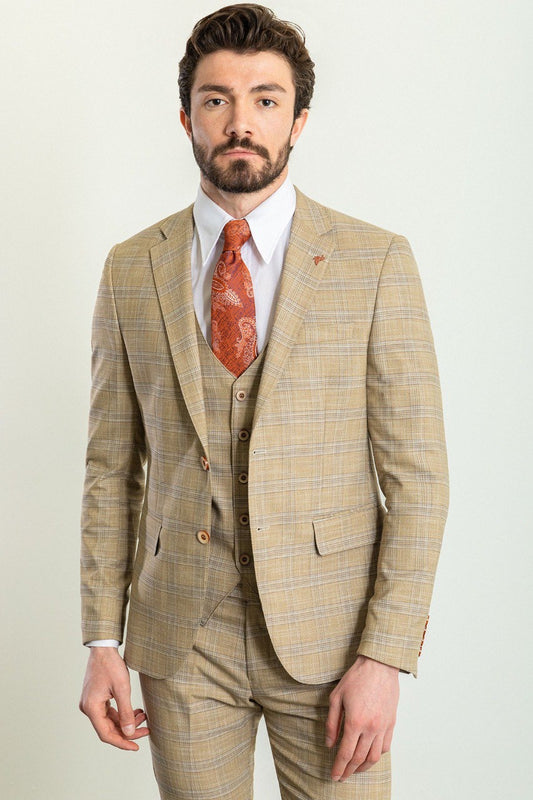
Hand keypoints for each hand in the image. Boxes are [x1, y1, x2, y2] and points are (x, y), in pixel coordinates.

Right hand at [79, 647, 149, 749]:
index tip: (136, 747)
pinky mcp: (96, 698)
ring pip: (110, 721)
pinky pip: (109, 712)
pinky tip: (136, 711)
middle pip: (108, 729)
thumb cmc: (111, 665)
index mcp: (91, 708)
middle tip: (146, 730)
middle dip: (128, 731)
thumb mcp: (122, 689)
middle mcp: (88, 708)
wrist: (103, 648)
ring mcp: (91, 703)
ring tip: (143, 717)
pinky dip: (122, 713)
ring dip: (127, 721)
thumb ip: (126, 712)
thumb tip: (130, 732)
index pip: (106, 734)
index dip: (122, 742)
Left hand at [325, 654, 398, 780]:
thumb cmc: (356, 678)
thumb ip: (332, 723)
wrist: (379, 665)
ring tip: (354, 770)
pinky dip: (377, 755)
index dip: (338, 768)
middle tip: (342, 777)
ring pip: (374, 757)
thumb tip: (330, 744)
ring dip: (363, 767)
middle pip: (359, 759)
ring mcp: (383, 727)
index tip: (334, 776)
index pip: (345, 753)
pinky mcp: (391, 723)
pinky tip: (369, 756)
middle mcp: (371, 728)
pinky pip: (385, 747)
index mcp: (355, 722)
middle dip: (349, 771)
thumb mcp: (336, 697)